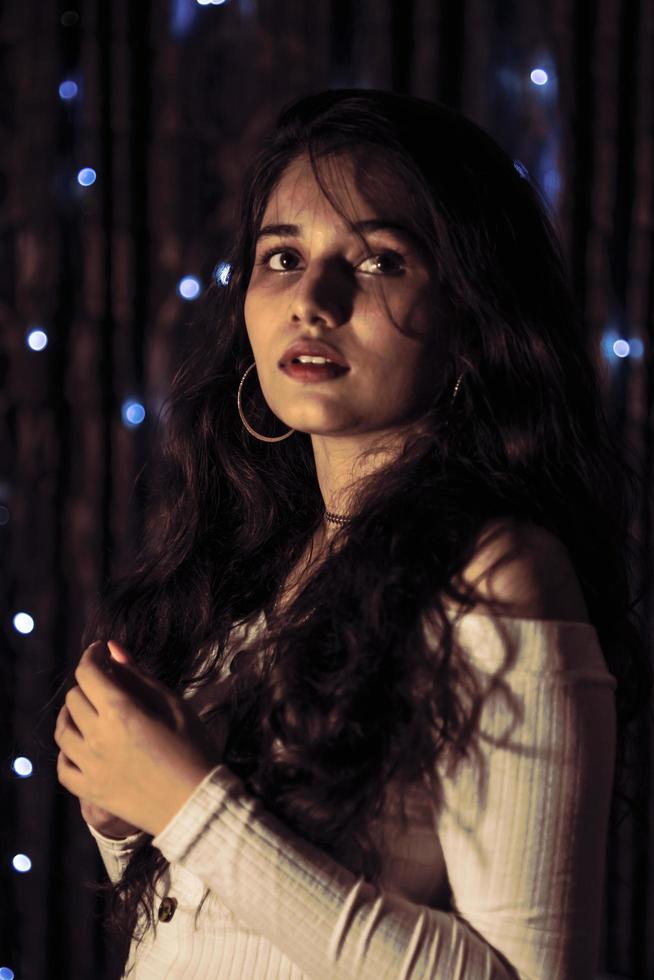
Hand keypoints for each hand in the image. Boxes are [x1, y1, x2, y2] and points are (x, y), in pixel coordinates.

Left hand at [55, 640, 220, 836]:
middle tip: (106, 684)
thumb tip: (112, 649)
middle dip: (88, 683)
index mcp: (120, 711)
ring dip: (72, 715)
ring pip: (62, 731)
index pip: (88, 673)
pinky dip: (67, 752)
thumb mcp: (172, 704)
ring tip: (89, 711)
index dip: (92, 655)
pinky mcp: (90, 790)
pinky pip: (63, 767)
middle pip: (74, 698)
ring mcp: (90, 766)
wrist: (196, 804)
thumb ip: (138, 676)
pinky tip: (81, 746)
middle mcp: (97, 736)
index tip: (100, 652)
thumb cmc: (192, 748)